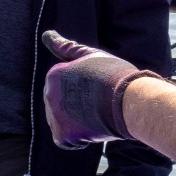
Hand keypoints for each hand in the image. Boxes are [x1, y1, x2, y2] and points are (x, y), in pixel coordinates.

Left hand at [41, 29, 161, 149]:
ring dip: (79, 123)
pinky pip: (66, 141)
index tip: (99, 89)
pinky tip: (94, 128)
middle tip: (100, 103)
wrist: (130, 99)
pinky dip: (80, 139)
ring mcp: (55, 115)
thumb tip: (45, 34)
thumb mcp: (90, 55)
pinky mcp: (63, 135)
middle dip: (79, 107)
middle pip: (62, 107)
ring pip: (63, 124)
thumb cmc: (114, 75)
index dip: (83, 91)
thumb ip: (66, 47)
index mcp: (54, 75)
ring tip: (99, 115)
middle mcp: (49, 94)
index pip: (64, 89)